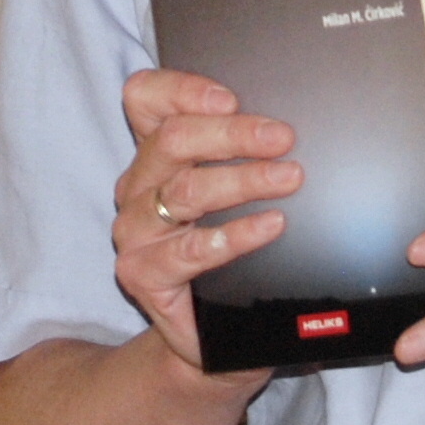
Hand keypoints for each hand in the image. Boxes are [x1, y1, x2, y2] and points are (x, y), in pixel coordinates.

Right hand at [110, 68, 302, 373]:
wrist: (211, 334)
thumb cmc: (226, 254)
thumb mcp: (232, 194)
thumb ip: (245, 156)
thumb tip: (289, 127)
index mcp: (154, 154)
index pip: (145, 99)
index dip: (181, 90)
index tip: (229, 99)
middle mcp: (137, 187)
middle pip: (171, 140)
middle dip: (232, 134)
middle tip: (283, 138)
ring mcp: (135, 232)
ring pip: (184, 192)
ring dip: (242, 180)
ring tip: (289, 178)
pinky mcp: (141, 274)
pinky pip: (189, 250)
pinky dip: (234, 235)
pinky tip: (270, 226)